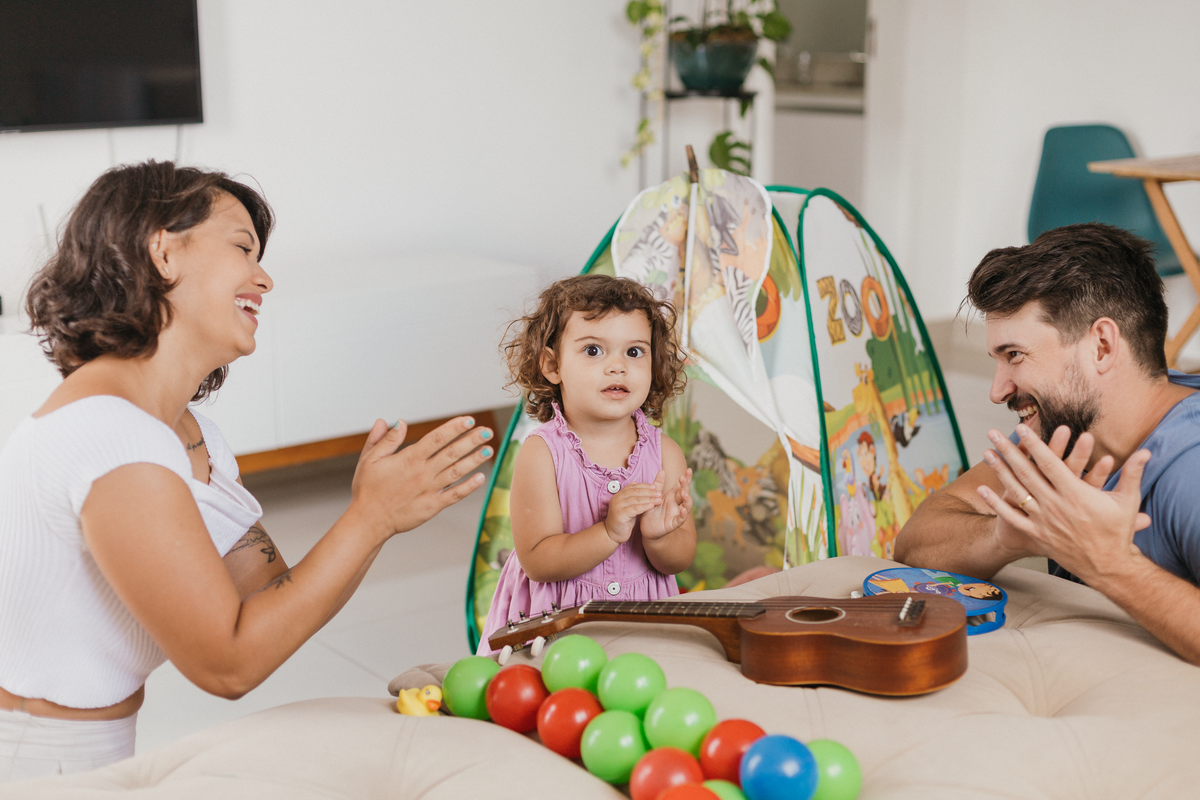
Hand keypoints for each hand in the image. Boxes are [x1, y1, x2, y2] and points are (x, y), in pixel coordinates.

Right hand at [350, 416, 493, 539]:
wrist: (368, 521)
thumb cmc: (368, 489)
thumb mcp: (369, 459)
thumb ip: (385, 440)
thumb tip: (398, 422)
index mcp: (408, 459)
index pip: (436, 439)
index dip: (454, 428)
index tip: (468, 420)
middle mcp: (422, 473)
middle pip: (451, 453)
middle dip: (471, 440)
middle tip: (487, 431)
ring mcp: (429, 490)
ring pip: (456, 472)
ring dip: (474, 460)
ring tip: (489, 449)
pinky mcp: (432, 507)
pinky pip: (454, 496)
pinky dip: (468, 487)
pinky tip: (481, 478)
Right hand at [603, 479, 662, 544]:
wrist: (612, 534)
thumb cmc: (622, 520)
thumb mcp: (628, 506)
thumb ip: (632, 496)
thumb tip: (635, 483)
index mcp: (619, 495)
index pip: (633, 487)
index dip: (645, 486)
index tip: (655, 487)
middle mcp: (617, 498)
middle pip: (635, 492)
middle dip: (649, 492)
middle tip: (659, 493)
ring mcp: (618, 506)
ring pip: (636, 499)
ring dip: (649, 499)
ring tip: (659, 499)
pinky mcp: (620, 514)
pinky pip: (634, 509)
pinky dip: (644, 507)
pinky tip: (651, 506)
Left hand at [640, 469, 693, 540]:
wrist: (647, 528)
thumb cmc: (651, 511)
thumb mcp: (654, 496)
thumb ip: (658, 484)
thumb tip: (662, 470)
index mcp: (671, 496)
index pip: (680, 486)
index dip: (686, 478)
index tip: (688, 469)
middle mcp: (676, 504)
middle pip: (685, 493)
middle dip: (685, 486)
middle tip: (683, 478)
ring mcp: (676, 513)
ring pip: (687, 506)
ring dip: (687, 499)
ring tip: (684, 493)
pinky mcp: (673, 523)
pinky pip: (680, 519)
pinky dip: (683, 515)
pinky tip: (683, 510)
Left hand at [977, 423, 1150, 581]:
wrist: (1109, 566)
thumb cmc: (1118, 532)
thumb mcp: (1128, 500)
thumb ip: (1133, 473)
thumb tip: (1146, 451)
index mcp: (1076, 493)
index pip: (1050, 463)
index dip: (1035, 445)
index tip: (1021, 429)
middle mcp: (1055, 505)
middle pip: (1026, 472)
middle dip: (1008, 451)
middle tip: (992, 433)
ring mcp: (1043, 520)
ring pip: (1016, 490)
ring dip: (999, 471)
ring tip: (986, 453)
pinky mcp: (1037, 534)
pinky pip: (1012, 517)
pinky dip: (996, 503)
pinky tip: (982, 489)